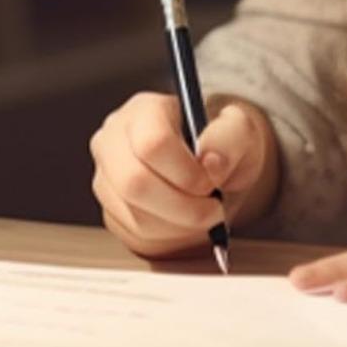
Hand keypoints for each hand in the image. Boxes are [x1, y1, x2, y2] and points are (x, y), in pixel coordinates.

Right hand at [88, 91, 273, 258]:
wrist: (214, 164)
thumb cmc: (222, 141)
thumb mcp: (239, 128)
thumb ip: (230, 137)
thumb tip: (211, 162)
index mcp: (143, 110)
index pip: (151, 143)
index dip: (184, 171)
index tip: (211, 183)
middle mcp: (114, 142)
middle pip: (135, 183)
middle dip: (182, 205)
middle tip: (214, 209)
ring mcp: (107, 179)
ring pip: (135, 215)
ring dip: (180, 224)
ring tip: (206, 213)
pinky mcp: (111, 212)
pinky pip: (135, 236)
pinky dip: (170, 237)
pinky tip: (190, 222)